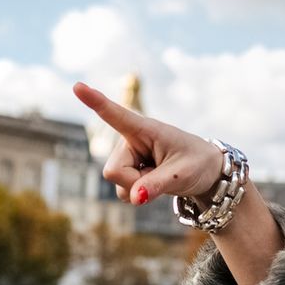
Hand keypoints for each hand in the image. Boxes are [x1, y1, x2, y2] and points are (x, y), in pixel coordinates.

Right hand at [73, 82, 225, 205]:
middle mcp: (131, 141)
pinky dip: (139, 194)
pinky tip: (154, 183)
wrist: (207, 172)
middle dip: (133, 183)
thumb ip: (156, 185)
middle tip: (159, 178)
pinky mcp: (129, 171)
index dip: (95, 102)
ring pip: (117, 183)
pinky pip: (123, 192)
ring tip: (160, 177)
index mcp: (145, 129)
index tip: (77, 85)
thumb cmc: (197, 164)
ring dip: (138, 189)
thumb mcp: (182, 174)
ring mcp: (128, 157)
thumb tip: (134, 199)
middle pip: (113, 171)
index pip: (117, 115)